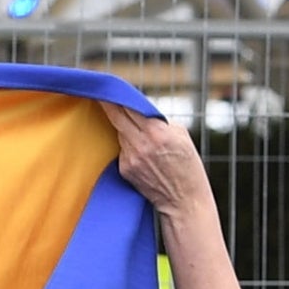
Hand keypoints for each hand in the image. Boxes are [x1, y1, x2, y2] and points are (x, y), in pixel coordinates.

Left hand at [106, 105, 213, 222]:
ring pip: (121, 134)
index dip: (116, 97)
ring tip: (138, 131)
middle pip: (117, 118)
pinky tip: (143, 154)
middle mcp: (140, 144)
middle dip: (108, 105)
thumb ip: (159, 121)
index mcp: (156, 132)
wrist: (183, 199)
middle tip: (100, 95)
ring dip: (125, 128)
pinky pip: (123, 150)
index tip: (107, 89)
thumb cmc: (187, 165)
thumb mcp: (181, 135)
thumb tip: (142, 112)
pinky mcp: (125, 169)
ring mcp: (130, 158)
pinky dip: (129, 147)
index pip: (129, 108)